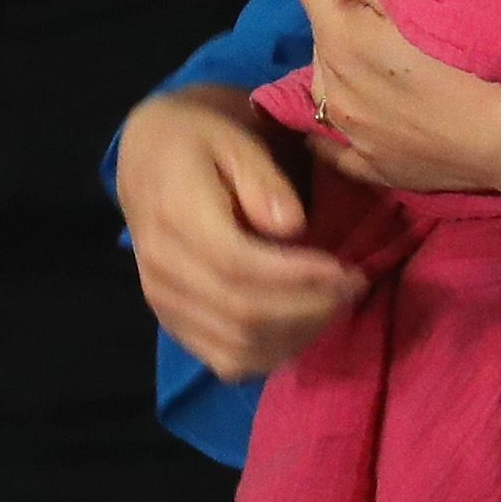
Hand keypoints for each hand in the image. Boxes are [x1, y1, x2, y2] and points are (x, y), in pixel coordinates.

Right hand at [115, 82, 365, 381]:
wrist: (147, 159)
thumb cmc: (200, 143)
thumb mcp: (234, 139)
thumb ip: (262, 179)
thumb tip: (292, 226)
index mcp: (176, 217)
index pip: (239, 266)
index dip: (298, 277)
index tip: (346, 270)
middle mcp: (163, 270)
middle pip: (242, 315)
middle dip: (309, 309)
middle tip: (353, 287)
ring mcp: (164, 304)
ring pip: (237, 348)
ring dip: (296, 336)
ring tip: (333, 305)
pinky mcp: (174, 325)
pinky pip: (226, 362)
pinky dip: (271, 354)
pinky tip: (302, 325)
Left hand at [295, 0, 500, 196]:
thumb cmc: (475, 57)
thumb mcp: (417, 0)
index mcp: (340, 41)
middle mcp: (334, 90)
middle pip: (322, 38)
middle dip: (343, 23)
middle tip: (387, 20)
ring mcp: (352, 135)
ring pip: (327, 86)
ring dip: (344, 71)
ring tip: (383, 64)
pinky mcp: (374, 168)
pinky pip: (335, 148)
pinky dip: (341, 129)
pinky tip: (358, 117)